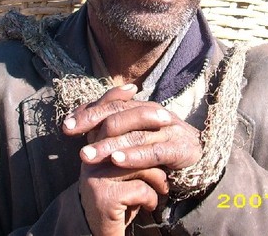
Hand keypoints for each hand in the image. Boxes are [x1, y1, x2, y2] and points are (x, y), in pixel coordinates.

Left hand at [63, 84, 202, 233]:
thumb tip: (81, 122)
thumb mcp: (138, 137)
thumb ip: (114, 129)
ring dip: (108, 145)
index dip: (89, 113)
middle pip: (121, 114)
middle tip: (72, 138)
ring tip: (87, 156)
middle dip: (94, 125)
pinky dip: (134, 155)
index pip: (112, 103)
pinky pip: (153, 151)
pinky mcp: (180, 148)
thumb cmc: (162, 150)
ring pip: (134, 134)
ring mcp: (169, 129)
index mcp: (144, 107)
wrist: (201, 164)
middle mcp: (155, 114)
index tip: (66, 126)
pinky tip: (116, 161)